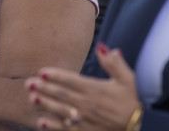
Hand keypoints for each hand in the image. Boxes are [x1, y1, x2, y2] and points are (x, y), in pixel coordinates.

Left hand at [24, 43, 140, 130]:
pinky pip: (66, 130)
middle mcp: (89, 105)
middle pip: (63, 95)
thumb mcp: (128, 79)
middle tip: (28, 83)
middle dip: (44, 88)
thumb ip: (114, 63)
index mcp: (96, 90)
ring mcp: (86, 120)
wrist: (139, 126)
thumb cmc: (131, 100)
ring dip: (46, 105)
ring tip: (32, 98)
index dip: (56, 76)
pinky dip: (53, 127)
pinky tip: (40, 123)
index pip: (72, 81)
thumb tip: (103, 46)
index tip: (42, 71)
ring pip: (62, 111)